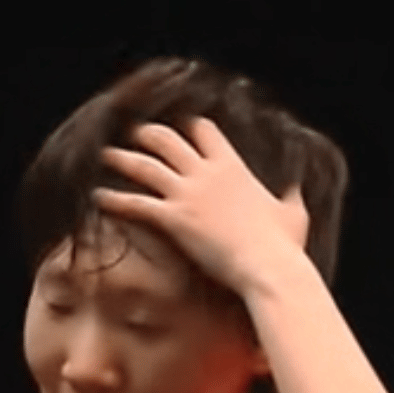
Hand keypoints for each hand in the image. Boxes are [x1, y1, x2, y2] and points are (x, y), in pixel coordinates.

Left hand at [95, 117, 309, 298]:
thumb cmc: (283, 245)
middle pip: (167, 140)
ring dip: (121, 158)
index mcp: (233, 166)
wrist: (268, 266)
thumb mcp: (293, 213)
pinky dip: (114, 199)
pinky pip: (136, 203)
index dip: (189, 126)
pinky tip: (97, 197)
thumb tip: (295, 191)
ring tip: (104, 155)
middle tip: (132, 134)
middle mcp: (207, 172)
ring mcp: (188, 194)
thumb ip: (290, 197)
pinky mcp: (175, 219)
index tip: (178, 126)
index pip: (205, 131)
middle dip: (147, 134)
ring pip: (145, 166)